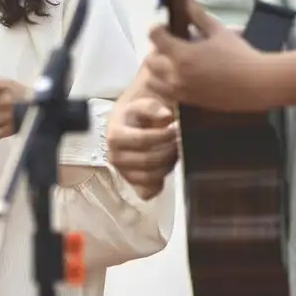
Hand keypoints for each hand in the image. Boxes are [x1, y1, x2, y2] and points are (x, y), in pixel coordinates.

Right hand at [105, 75, 178, 199]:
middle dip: (169, 150)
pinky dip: (159, 183)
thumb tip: (166, 116)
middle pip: (147, 161)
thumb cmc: (139, 112)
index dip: (163, 135)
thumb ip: (153, 107)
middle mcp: (114, 156)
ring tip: (176, 150)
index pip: (142, 140)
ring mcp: (122, 172)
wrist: (132, 121)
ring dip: (168, 165)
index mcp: (114, 135)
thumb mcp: (143, 103)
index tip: (177, 126)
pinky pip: (147, 192)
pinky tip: (166, 166)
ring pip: (149, 178)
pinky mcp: (132, 184)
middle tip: (181, 139)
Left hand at [144, 0, 267, 112]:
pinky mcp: (189, 103)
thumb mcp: (218, 31)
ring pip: (153, 82)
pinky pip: (166, 96)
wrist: (256, 84)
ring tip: (171, 65)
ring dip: (157, 72)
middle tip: (170, 46)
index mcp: (182, 54)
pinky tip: (180, 79)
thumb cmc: (239, 55)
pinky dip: (166, 87)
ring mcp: (181, 91)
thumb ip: (198, 16)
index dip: (157, 29)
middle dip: (156, 51)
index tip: (166, 27)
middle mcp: (176, 75)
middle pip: (150, 61)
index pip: (154, 37)